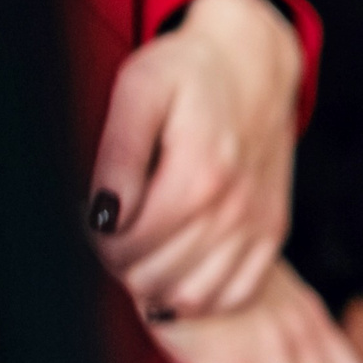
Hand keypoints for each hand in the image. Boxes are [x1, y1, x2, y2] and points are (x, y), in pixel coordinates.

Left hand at [91, 0, 303, 318]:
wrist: (255, 65)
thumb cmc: (189, 72)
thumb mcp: (140, 90)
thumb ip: (119, 153)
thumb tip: (102, 215)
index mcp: (199, 175)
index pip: (129, 245)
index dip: (96, 241)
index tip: (90, 215)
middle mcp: (234, 210)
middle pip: (157, 276)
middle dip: (121, 263)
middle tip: (110, 232)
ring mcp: (258, 227)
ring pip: (193, 297)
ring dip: (156, 286)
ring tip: (140, 252)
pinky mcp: (272, 234)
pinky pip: (234, 295)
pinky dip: (199, 298)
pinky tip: (176, 271)